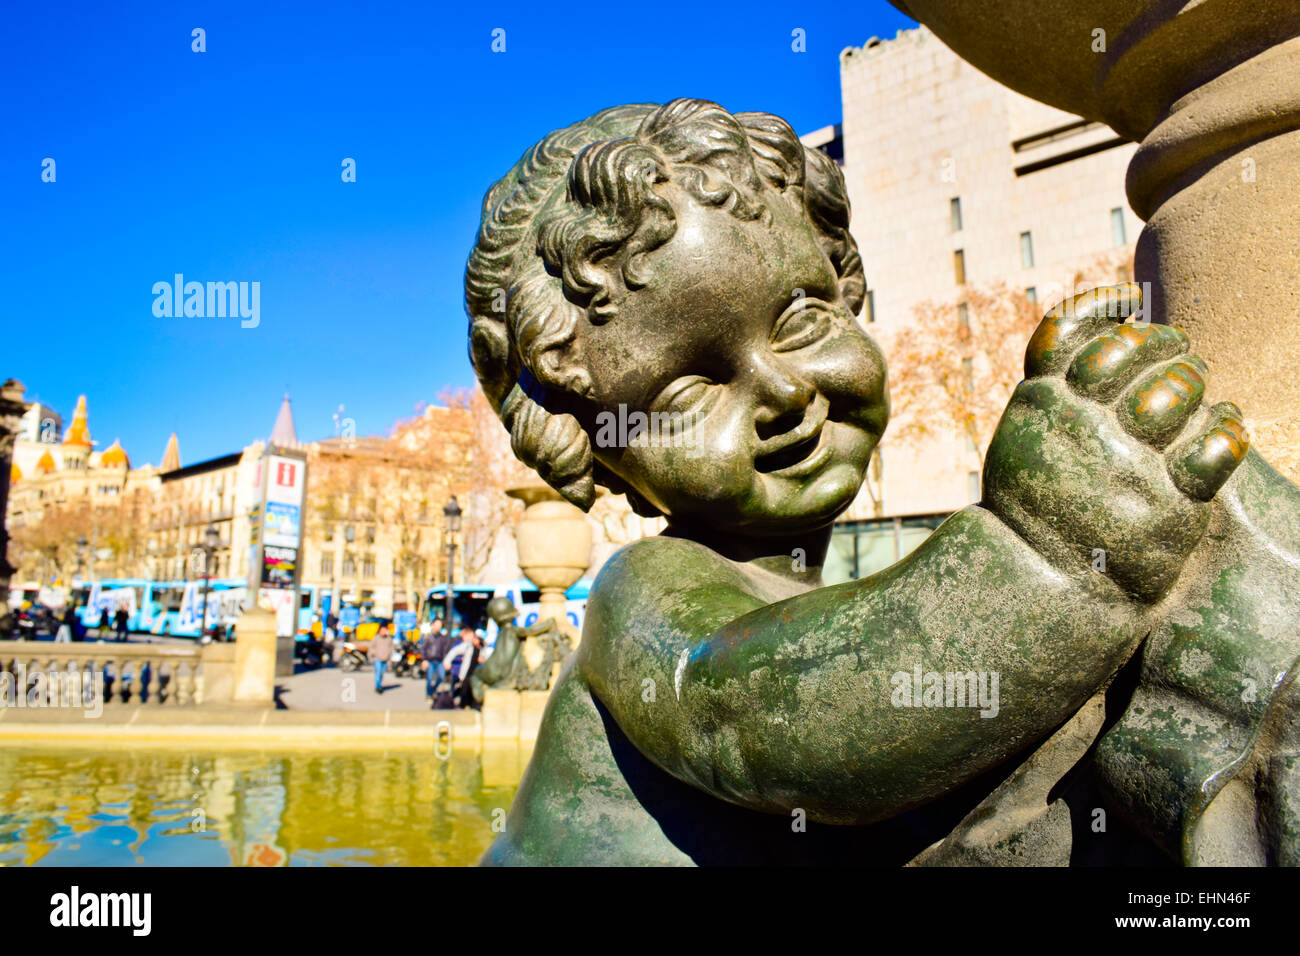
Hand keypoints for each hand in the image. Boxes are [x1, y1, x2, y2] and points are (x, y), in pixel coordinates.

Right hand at [982, 283, 1247, 602]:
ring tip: (1196, 391)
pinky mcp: (1167, 503)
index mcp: (1040, 405)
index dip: (1107, 310)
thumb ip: (1055, 385)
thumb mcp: (1021, 437)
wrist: (1042, 585)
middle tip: (1179, 357)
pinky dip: (1229, 428)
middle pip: (1136, 351)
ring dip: (1195, 381)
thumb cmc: (1037, 503)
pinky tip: (1227, 427)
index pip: (1073, 329)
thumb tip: (1105, 317)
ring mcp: (1123, 464)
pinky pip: (1217, 444)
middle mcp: (1079, 427)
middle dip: (1165, 345)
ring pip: (1178, 389)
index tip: (1131, 314)